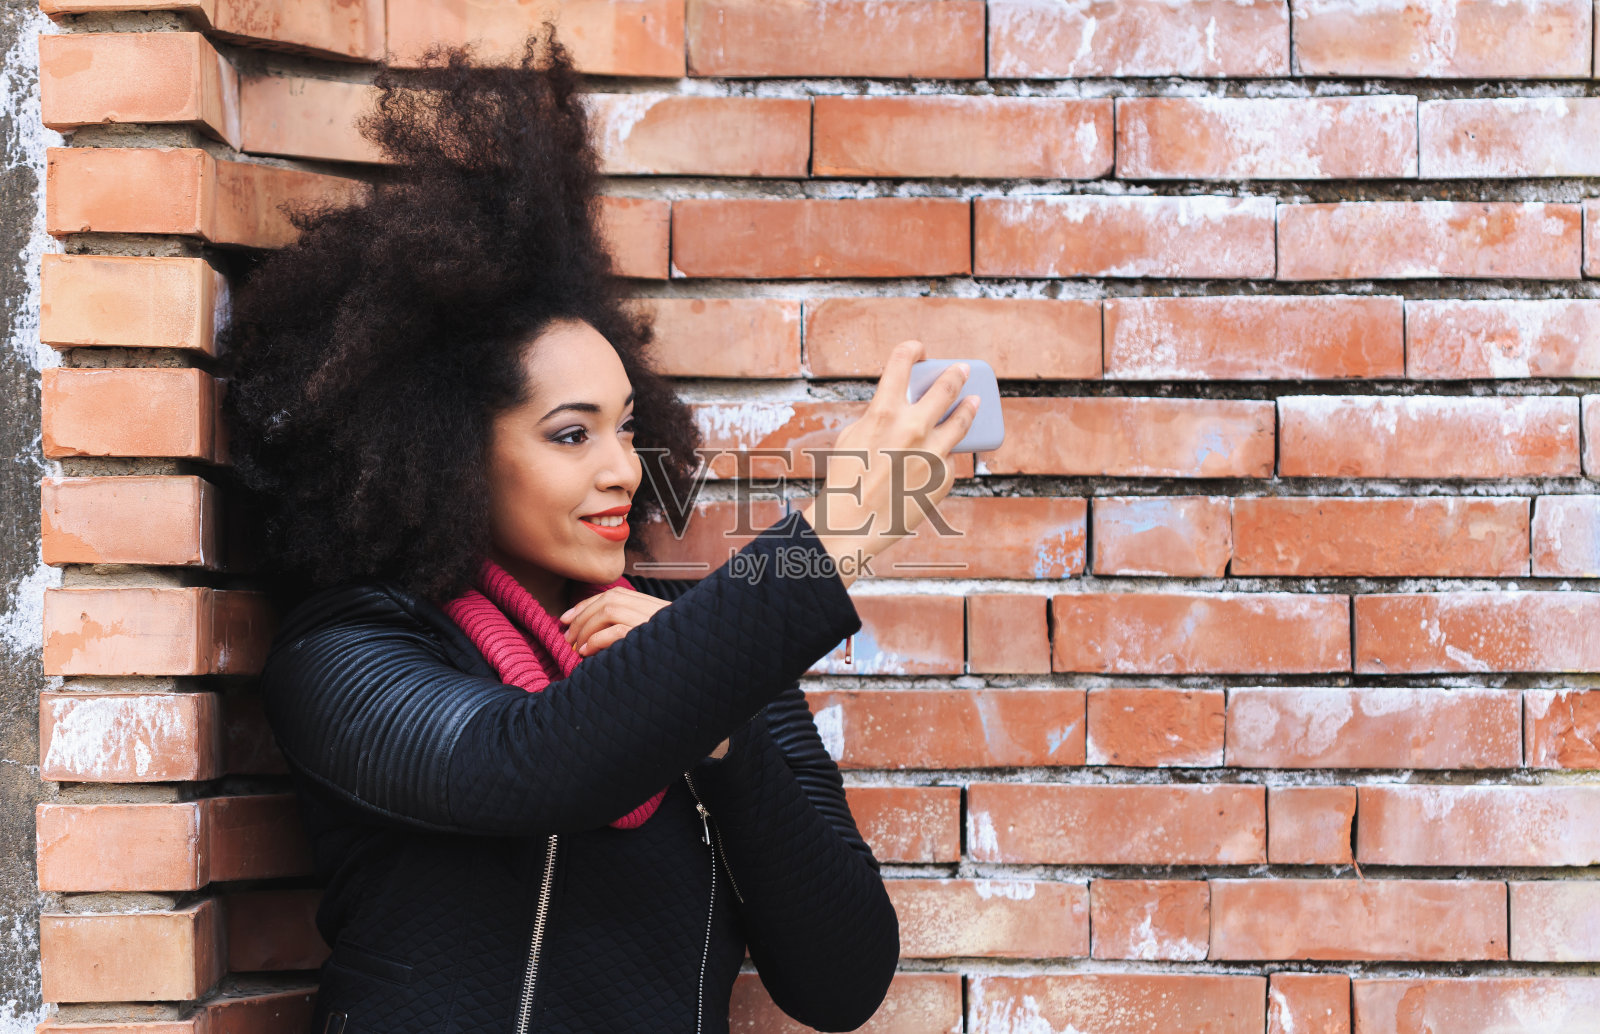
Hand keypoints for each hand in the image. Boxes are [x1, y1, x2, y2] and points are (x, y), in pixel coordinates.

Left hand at [559, 586, 668, 656]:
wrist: (699, 669)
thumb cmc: (671, 661)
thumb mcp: (650, 640)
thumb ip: (629, 631)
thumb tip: (592, 640)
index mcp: (653, 607)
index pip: (614, 595)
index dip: (586, 604)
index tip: (566, 618)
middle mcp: (654, 609)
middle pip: (609, 600)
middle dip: (581, 616)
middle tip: (566, 636)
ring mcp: (653, 621)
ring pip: (610, 610)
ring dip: (586, 627)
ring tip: (575, 646)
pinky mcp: (650, 637)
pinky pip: (617, 630)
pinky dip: (598, 639)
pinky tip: (587, 651)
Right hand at [796, 339, 978, 589]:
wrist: (853, 524)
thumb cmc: (847, 479)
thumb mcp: (853, 436)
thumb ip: (880, 416)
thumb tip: (903, 407)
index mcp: (884, 411)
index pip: (902, 362)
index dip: (912, 350)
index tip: (918, 350)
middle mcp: (913, 428)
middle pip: (945, 387)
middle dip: (955, 374)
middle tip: (961, 370)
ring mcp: (932, 453)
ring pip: (962, 421)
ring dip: (969, 407)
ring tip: (974, 401)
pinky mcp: (943, 477)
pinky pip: (948, 459)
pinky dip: (941, 458)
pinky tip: (930, 464)